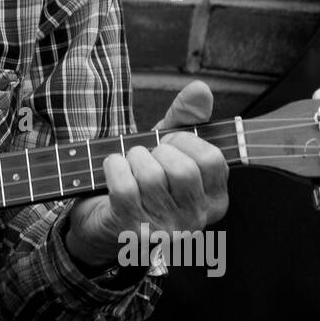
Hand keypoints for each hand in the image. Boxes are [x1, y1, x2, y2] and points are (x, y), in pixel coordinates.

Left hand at [65, 81, 228, 268]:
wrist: (105, 222)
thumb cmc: (143, 181)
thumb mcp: (168, 147)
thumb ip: (186, 117)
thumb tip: (201, 88)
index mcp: (215, 200)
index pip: (212, 160)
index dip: (185, 141)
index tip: (168, 143)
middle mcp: (196, 220)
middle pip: (183, 170)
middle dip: (158, 150)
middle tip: (146, 154)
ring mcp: (166, 230)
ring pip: (152, 177)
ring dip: (133, 158)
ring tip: (129, 162)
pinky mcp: (134, 232)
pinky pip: (125, 188)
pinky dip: (114, 168)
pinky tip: (112, 169)